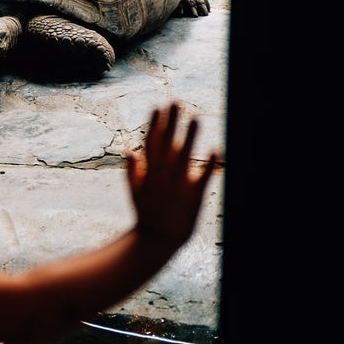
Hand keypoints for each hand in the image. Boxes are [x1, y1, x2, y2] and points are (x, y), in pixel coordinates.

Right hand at [126, 105, 217, 251]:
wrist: (157, 241)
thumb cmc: (147, 215)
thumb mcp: (135, 193)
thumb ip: (132, 172)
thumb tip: (129, 151)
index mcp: (149, 172)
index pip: (151, 143)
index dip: (154, 124)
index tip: (157, 106)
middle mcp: (162, 175)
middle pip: (167, 144)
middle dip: (171, 123)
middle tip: (176, 102)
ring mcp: (177, 185)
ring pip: (183, 156)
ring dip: (190, 137)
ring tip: (196, 119)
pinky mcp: (193, 196)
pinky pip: (202, 177)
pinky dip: (208, 164)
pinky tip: (215, 149)